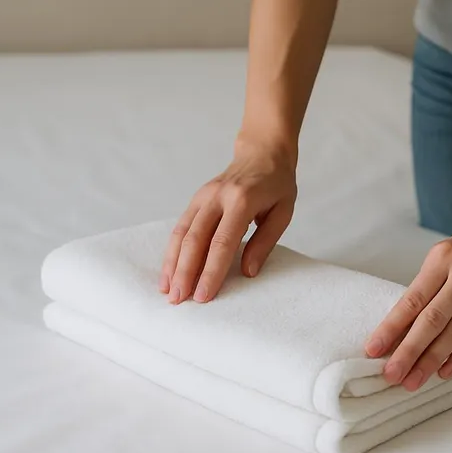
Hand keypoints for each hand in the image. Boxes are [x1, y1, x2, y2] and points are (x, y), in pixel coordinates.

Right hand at [160, 136, 296, 303]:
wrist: (262, 152)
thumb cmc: (277, 185)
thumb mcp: (283, 212)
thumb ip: (265, 242)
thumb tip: (247, 272)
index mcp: (242, 201)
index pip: (222, 242)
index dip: (211, 271)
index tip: (203, 295)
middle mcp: (218, 197)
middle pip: (195, 239)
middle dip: (185, 272)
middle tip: (179, 300)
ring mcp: (203, 196)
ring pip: (181, 233)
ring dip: (172, 264)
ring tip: (168, 291)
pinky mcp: (196, 199)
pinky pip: (180, 226)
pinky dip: (172, 250)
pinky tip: (169, 270)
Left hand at [364, 205, 451, 390]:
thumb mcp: (449, 252)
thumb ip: (431, 285)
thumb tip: (403, 327)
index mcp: (444, 257)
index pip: (413, 298)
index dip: (392, 327)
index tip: (373, 349)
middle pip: (433, 319)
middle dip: (409, 351)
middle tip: (392, 375)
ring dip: (433, 359)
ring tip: (414, 381)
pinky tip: (445, 371)